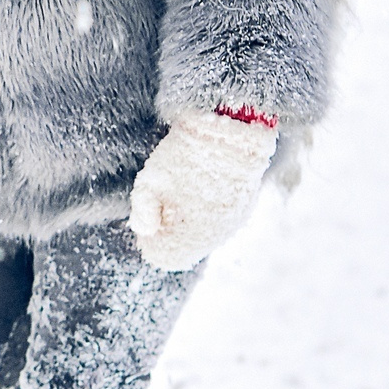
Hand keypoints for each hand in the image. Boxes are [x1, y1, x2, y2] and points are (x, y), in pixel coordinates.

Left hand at [128, 109, 277, 270]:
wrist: (231, 130)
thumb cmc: (185, 156)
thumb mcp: (150, 181)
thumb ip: (143, 212)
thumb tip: (143, 230)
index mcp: (192, 235)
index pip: (165, 258)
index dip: (151, 242)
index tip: (148, 220)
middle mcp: (216, 236)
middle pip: (186, 247)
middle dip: (171, 232)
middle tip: (162, 204)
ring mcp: (234, 222)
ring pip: (204, 234)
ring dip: (190, 222)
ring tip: (182, 192)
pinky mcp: (245, 207)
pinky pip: (220, 220)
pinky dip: (208, 211)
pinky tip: (200, 188)